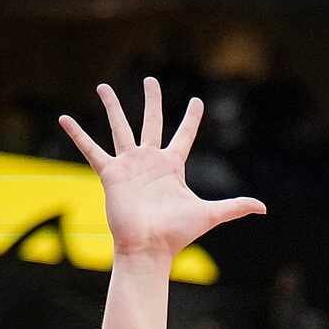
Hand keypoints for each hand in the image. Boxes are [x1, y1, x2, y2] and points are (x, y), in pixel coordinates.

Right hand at [58, 79, 263, 262]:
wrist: (149, 247)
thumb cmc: (177, 233)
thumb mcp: (210, 214)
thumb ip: (235, 206)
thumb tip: (264, 208)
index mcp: (173, 166)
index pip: (184, 135)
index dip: (191, 118)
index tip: (197, 101)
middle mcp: (150, 161)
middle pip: (152, 122)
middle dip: (152, 100)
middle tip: (151, 80)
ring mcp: (129, 165)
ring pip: (120, 127)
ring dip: (112, 107)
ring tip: (103, 86)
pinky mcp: (110, 173)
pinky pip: (91, 149)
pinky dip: (78, 134)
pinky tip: (64, 118)